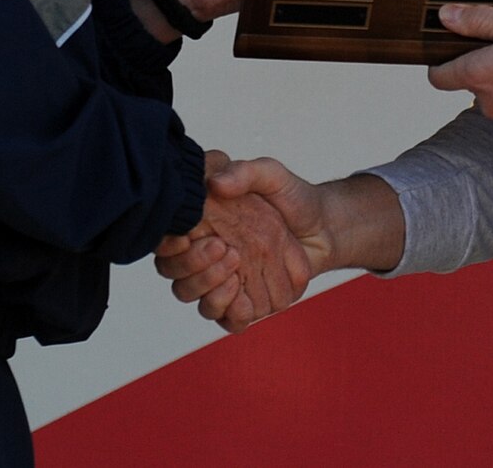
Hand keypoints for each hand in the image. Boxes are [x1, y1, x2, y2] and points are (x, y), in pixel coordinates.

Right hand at [155, 156, 328, 333]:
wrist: (325, 227)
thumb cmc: (293, 198)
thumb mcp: (271, 175)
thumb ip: (244, 172)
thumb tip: (215, 184)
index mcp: (203, 229)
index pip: (167, 247)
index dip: (168, 247)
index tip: (184, 236)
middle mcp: (209, 260)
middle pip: (178, 280)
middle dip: (196, 268)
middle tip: (223, 247)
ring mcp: (228, 284)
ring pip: (200, 303)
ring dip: (213, 290)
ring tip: (236, 267)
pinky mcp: (249, 303)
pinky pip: (229, 321)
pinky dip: (234, 312)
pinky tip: (244, 293)